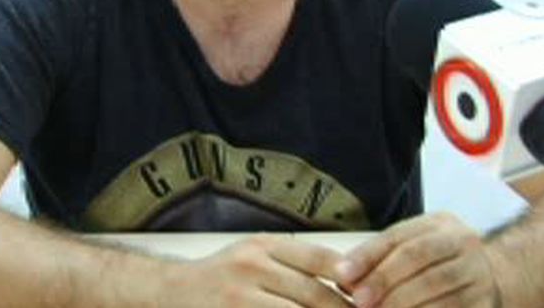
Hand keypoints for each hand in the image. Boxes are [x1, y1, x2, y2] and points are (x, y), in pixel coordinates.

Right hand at [161, 234, 353, 306]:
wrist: (169, 293)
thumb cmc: (222, 278)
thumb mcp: (256, 256)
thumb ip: (296, 265)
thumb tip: (352, 279)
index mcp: (264, 245)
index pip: (322, 260)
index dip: (353, 281)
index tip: (374, 298)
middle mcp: (251, 265)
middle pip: (314, 295)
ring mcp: (238, 296)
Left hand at [334, 213, 500, 307]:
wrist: (493, 281)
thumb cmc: (439, 266)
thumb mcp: (415, 250)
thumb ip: (382, 257)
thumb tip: (342, 274)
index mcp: (440, 224)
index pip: (398, 235)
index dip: (367, 255)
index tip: (342, 275)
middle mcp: (463, 241)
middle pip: (417, 256)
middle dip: (383, 279)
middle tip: (360, 301)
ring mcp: (478, 270)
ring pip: (435, 283)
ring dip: (401, 302)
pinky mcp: (485, 301)